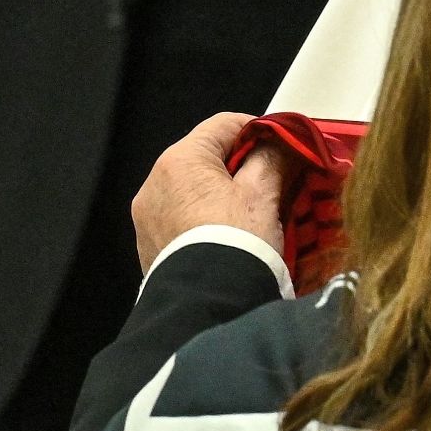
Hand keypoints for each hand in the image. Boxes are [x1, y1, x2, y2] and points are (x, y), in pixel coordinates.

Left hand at [130, 113, 288, 273]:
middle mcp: (154, 183)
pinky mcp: (149, 246)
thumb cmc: (237, 241)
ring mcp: (147, 217)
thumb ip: (273, 158)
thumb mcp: (263, 194)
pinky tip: (227, 234)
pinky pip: (180, 218)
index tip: (284, 145)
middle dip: (241, 165)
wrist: (209, 305)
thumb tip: (279, 144)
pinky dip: (204, 218)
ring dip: (221, 192)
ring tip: (251, 213)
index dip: (259, 130)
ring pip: (192, 189)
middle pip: (205, 157)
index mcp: (179, 160)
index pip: (224, 124)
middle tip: (273, 180)